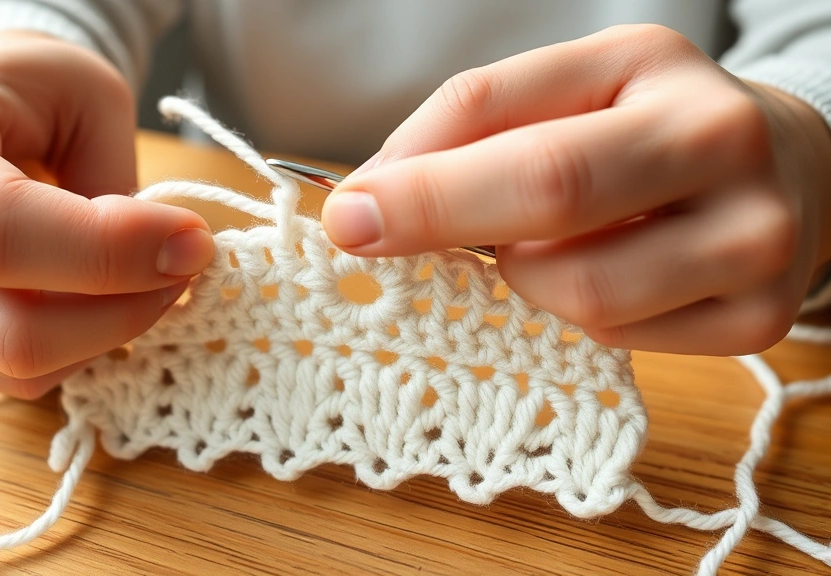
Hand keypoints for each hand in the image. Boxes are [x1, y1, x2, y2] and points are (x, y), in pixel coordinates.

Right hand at [0, 31, 213, 397]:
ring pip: (18, 365)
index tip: (192, 240)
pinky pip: (17, 381)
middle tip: (184, 264)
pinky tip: (103, 300)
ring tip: (149, 274)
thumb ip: (123, 187)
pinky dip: (82, 349)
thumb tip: (176, 259)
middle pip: (8, 326)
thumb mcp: (89, 98)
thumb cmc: (29, 93)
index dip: (109, 251)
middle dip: (124, 307)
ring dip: (110, 331)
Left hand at [322, 24, 830, 355]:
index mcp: (654, 68)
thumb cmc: (647, 124)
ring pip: (581, 294)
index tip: (349, 214)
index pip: (512, 129)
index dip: (419, 182)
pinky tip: (604, 273)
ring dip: (527, 278)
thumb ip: (471, 123)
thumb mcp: (566, 86)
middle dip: (442, 225)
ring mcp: (755, 241)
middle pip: (552, 202)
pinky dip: (585, 315)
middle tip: (373, 238)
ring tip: (541, 246)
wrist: (788, 166)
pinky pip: (621, 341)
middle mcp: (720, 146)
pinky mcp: (759, 320)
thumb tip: (375, 195)